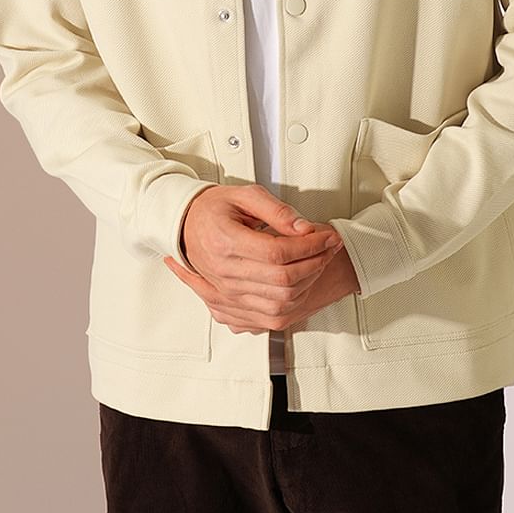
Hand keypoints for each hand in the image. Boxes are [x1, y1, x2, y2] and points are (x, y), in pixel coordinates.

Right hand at [162, 183, 359, 332]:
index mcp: (225, 242)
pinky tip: (301, 284)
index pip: (278, 253)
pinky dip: (292, 303)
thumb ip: (277, 211)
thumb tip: (304, 228)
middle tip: (329, 247)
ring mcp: (227, 294)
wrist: (185, 228)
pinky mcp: (231, 308)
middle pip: (283, 281)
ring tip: (318, 262)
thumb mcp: (245, 196)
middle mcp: (225, 273)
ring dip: (308, 284)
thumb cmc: (214, 210)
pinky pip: (269, 316)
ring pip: (280, 302)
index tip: (327, 236)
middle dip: (316, 263)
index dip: (310, 245)